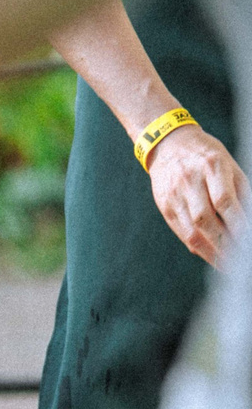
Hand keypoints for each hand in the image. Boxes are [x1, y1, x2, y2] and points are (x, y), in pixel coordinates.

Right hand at [144, 122, 244, 265]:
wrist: (168, 144)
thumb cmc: (207, 155)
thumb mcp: (229, 164)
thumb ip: (241, 191)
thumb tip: (247, 221)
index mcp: (212, 166)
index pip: (225, 202)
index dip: (238, 224)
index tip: (248, 241)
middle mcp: (190, 180)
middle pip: (206, 220)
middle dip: (224, 244)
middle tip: (239, 261)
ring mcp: (174, 194)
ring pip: (191, 230)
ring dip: (210, 251)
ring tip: (225, 264)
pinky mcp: (164, 205)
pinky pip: (181, 231)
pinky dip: (196, 245)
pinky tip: (209, 253)